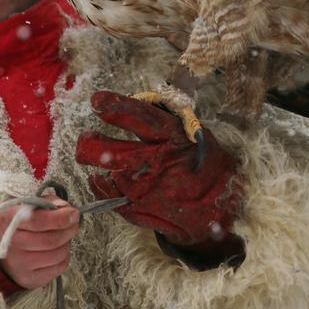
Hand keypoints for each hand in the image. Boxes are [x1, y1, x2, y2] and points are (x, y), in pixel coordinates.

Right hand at [0, 194, 79, 289]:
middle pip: (51, 240)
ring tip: (62, 236)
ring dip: (66, 243)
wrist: (1, 249)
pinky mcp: (29, 278)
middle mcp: (10, 244)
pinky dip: (64, 256)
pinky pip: (59, 267)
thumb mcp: (28, 206)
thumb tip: (69, 210)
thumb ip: (49, 203)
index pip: (38, 221)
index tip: (74, 214)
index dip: (60, 218)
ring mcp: (19, 264)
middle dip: (69, 230)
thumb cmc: (20, 223)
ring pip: (58, 254)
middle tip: (73, 224)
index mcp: (7, 219)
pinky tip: (56, 249)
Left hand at [76, 91, 242, 246]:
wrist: (221, 207)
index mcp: (172, 137)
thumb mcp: (193, 134)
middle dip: (90, 142)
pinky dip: (101, 185)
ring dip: (96, 163)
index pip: (139, 117)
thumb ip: (163, 120)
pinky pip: (105, 194)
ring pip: (103, 173)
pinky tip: (103, 178)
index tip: (97, 100)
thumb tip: (133, 103)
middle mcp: (154, 161)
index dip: (115, 106)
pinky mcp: (136, 207)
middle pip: (107, 150)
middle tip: (86, 138)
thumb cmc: (204, 164)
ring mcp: (143, 187)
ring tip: (94, 156)